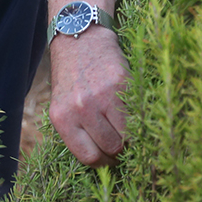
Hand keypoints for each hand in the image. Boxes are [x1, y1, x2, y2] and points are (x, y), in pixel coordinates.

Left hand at [48, 28, 131, 165]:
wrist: (80, 38)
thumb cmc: (72, 78)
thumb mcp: (63, 105)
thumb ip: (77, 130)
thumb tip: (101, 160)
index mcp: (62, 118)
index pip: (89, 157)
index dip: (104, 163)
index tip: (110, 159)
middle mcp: (80, 109)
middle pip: (110, 149)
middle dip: (119, 152)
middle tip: (122, 145)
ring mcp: (102, 96)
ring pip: (126, 135)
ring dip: (131, 138)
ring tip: (129, 131)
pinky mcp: (121, 83)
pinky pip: (136, 114)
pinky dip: (138, 119)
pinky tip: (134, 114)